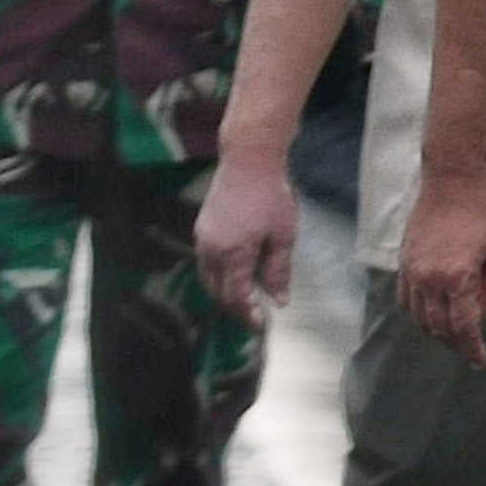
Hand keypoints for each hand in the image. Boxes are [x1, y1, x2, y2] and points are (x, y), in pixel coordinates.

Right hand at [194, 153, 298, 327]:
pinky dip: (218, 275)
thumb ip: (278, 270)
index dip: (247, 314)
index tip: (260, 324)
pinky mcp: (201, 229)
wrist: (248, 161)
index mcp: (233, 253)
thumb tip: (279, 300)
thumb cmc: (271, 196)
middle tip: (253, 316)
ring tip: (244, 300)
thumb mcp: (284, 234)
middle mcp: (211, 250)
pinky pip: (206, 262)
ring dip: (223, 293)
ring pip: (208, 278)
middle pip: (217, 291)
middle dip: (234, 307)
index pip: (235, 296)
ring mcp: (202, 239)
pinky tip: (234, 274)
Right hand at [397, 169, 485, 367]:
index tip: (481, 361)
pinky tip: (433, 317)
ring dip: (437, 333)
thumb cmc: (482, 214)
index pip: (463, 327)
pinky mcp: (404, 265)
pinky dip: (419, 316)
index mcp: (457, 278)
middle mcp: (429, 280)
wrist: (451, 183)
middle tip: (471, 352)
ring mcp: (413, 273)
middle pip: (439, 328)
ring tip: (455, 338)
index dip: (472, 349)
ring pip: (420, 318)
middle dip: (456, 345)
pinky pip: (406, 301)